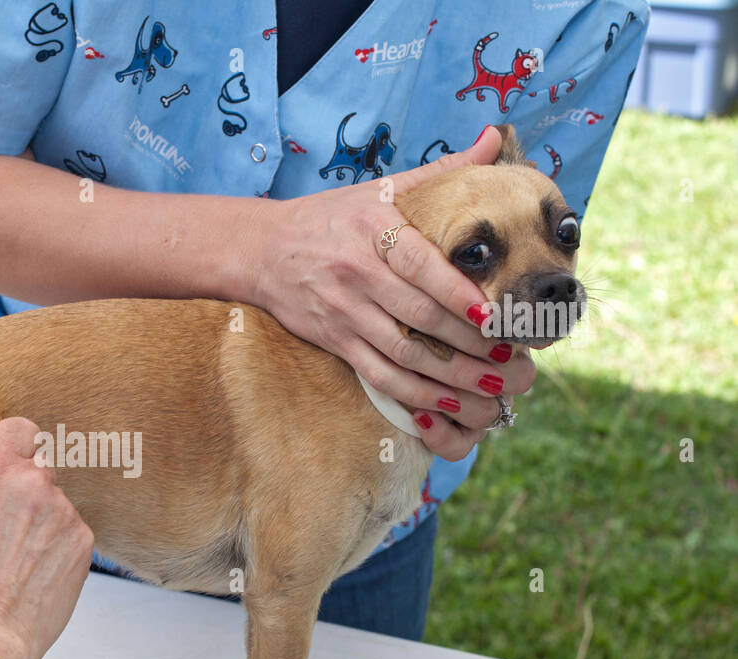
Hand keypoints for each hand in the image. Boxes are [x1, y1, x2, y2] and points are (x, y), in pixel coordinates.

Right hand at [0, 411, 94, 658]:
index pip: (18, 428)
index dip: (10, 449)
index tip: (2, 473)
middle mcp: (32, 481)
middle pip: (39, 462)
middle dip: (23, 486)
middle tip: (1, 527)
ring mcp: (63, 510)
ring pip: (55, 499)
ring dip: (41, 516)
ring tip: (14, 556)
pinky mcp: (83, 539)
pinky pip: (71, 528)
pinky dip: (56, 543)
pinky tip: (33, 570)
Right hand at [246, 126, 534, 460]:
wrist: (262, 250)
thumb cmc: (332, 217)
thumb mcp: (380, 189)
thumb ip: (441, 170)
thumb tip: (494, 138)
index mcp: (372, 231)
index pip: (418, 265)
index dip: (456, 293)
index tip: (492, 312)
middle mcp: (356, 274)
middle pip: (418, 316)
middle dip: (469, 342)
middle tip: (512, 357)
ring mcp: (344, 312)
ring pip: (402, 352)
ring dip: (449, 375)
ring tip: (491, 387)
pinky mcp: (335, 341)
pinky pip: (378, 374)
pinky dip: (413, 393)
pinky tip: (446, 404)